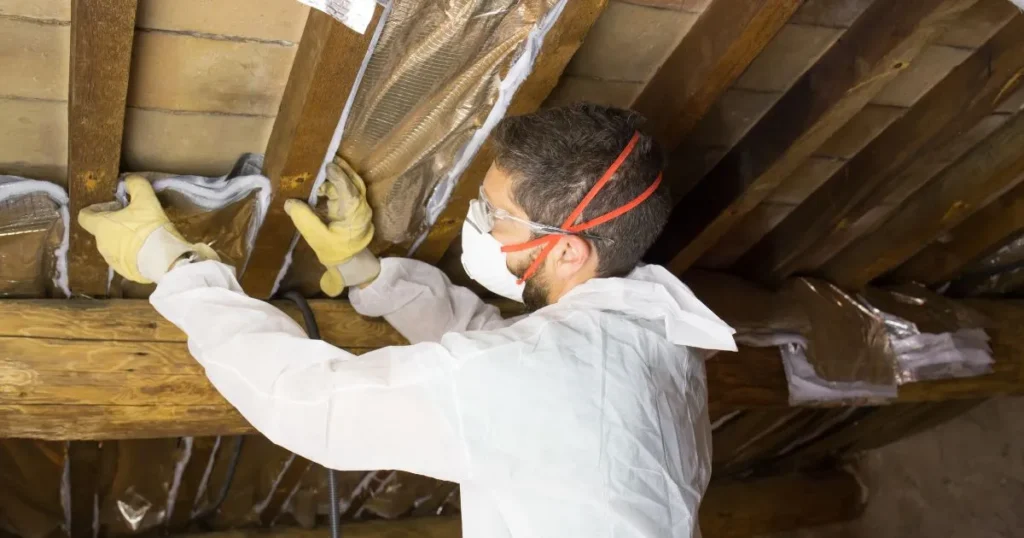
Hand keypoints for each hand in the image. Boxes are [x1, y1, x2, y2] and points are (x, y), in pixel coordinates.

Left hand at [78, 176, 218, 283]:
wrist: (163, 261)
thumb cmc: (149, 228)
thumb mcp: (146, 200)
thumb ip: (136, 185)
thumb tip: (130, 180)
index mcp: (101, 226)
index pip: (84, 216)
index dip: (96, 209)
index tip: (115, 206)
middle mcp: (101, 244)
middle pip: (102, 230)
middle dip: (116, 224)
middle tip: (136, 219)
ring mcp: (112, 261)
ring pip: (114, 246)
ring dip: (124, 240)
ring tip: (145, 236)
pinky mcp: (125, 272)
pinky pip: (126, 260)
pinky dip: (134, 254)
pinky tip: (149, 250)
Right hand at [285, 157, 378, 296]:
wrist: (348, 262)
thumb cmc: (335, 251)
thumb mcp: (317, 237)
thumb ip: (304, 219)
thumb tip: (289, 202)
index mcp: (354, 212)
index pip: (348, 188)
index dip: (338, 175)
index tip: (326, 165)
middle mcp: (360, 205)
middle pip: (353, 181)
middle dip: (340, 168)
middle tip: (324, 157)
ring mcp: (358, 205)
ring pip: (350, 184)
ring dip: (335, 176)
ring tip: (318, 169)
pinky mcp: (352, 207)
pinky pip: (345, 190)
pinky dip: (334, 184)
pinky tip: (320, 182)